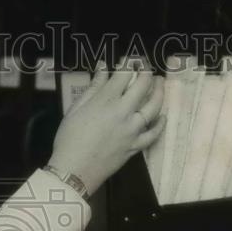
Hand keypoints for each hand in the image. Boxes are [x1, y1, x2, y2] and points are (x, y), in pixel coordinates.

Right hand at [48, 56, 165, 196]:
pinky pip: (153, 134)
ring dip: (159, 92)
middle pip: (143, 86)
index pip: (124, 74)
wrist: (73, 170)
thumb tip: (103, 67)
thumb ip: (93, 87)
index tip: (130, 60)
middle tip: (147, 68)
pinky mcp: (135, 146)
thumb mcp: (75, 109)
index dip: (129, 63)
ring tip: (160, 83)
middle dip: (147, 73)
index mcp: (105, 101)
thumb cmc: (68, 139)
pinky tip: (163, 116)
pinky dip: (160, 124)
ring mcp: (132, 130)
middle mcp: (123, 112)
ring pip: (153, 107)